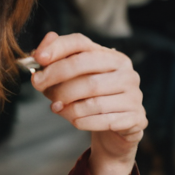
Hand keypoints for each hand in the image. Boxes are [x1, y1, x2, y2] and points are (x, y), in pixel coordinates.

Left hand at [29, 32, 145, 174]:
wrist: (115, 131)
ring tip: (57, 108)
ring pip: (92, 98)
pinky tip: (76, 122)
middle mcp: (127, 72)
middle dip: (57, 78)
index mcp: (112, 57)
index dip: (57, 48)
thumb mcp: (72, 81)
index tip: (38, 58)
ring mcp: (134, 95)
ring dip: (68, 106)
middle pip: (85, 68)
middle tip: (39, 87)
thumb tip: (38, 51)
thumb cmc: (90, 101)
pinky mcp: (136, 117)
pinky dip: (83, 122)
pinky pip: (103, 120)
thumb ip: (55, 65)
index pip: (82, 43)